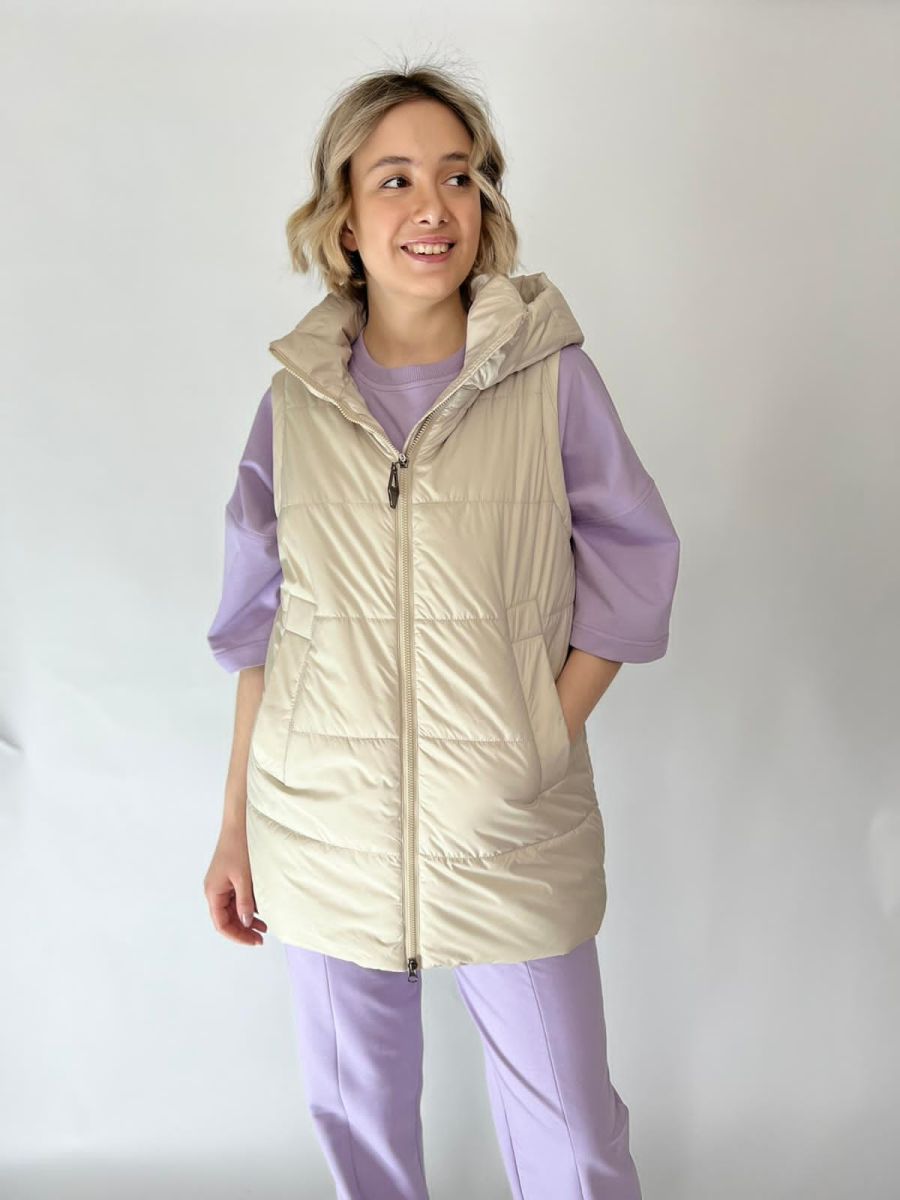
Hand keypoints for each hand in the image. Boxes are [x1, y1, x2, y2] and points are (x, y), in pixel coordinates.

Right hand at [204, 824, 267, 945]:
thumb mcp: (244, 878)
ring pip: (233, 910)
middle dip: (243, 930)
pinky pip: (238, 899)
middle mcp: (215, 890)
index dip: (237, 936)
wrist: (240, 823)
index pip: (221, 924)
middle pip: (226, 919)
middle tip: (262, 937)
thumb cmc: (239, 847)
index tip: (254, 941)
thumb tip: (246, 923)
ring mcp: (223, 884)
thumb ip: (245, 902)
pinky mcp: (231, 878)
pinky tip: (262, 911)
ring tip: (264, 926)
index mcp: (213, 892)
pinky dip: (248, 907)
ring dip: (247, 920)